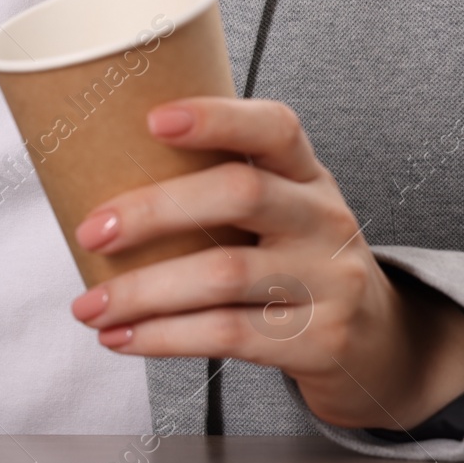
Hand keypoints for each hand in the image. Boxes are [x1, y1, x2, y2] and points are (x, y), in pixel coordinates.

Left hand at [69, 97, 463, 429]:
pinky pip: (227, 334)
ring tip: (86, 307)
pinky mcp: (319, 341)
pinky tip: (120, 338)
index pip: (274, 128)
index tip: (153, 119)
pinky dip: (162, 337)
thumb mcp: (275, 214)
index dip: (217, 118)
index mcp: (306, 175)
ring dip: (140, 291)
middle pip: (239, 194)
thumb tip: (88, 184)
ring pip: (222, 274)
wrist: (377, 343)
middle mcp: (323, 219)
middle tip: (87, 233)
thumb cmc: (292, 262)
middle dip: (152, 211)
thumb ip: (211, 193)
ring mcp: (328, 281)